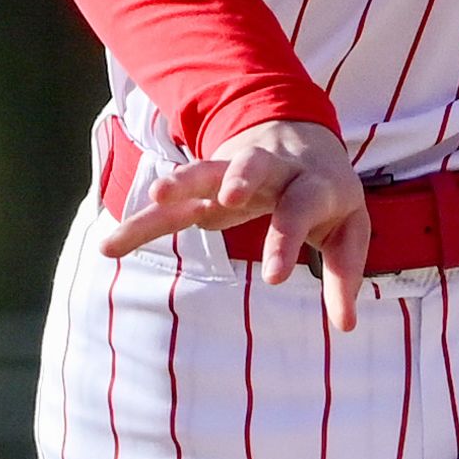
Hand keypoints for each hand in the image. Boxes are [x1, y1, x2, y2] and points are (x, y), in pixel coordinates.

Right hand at [99, 121, 370, 330]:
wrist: (300, 132)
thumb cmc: (325, 193)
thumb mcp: (348, 228)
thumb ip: (343, 273)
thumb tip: (344, 326)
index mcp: (311, 181)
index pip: (300, 206)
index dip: (286, 238)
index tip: (273, 278)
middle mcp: (271, 169)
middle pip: (252, 166)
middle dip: (238, 178)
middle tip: (228, 197)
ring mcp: (232, 171)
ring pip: (205, 170)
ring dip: (182, 181)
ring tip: (156, 196)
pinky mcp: (204, 184)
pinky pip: (170, 204)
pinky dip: (141, 221)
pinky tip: (110, 246)